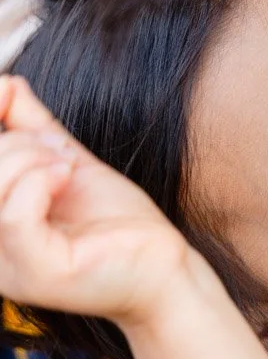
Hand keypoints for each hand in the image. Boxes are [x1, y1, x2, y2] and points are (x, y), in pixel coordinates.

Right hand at [0, 76, 190, 329]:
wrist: (161, 264)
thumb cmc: (114, 220)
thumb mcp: (63, 160)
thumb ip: (29, 126)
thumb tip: (5, 84)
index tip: (8, 101)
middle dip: (17, 143)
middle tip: (57, 150)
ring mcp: (7, 269)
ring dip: (32, 156)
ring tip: (66, 165)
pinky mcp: (37, 274)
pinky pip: (14, 213)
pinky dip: (42, 179)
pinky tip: (67, 176)